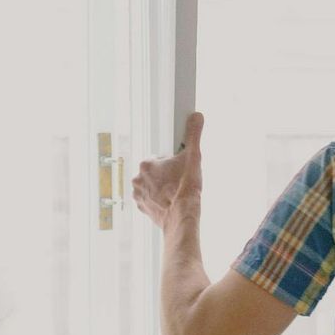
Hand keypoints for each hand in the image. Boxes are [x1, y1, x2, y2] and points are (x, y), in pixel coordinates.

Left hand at [133, 112, 203, 231]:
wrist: (182, 217)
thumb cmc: (186, 188)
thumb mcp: (193, 157)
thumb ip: (193, 135)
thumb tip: (196, 116)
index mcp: (147, 164)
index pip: (160, 158)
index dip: (172, 163)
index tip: (180, 170)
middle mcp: (138, 178)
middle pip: (155, 172)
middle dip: (166, 175)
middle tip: (179, 182)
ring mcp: (138, 194)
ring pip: (151, 185)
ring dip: (161, 187)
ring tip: (175, 193)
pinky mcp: (142, 208)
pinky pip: (150, 199)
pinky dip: (158, 200)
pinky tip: (170, 202)